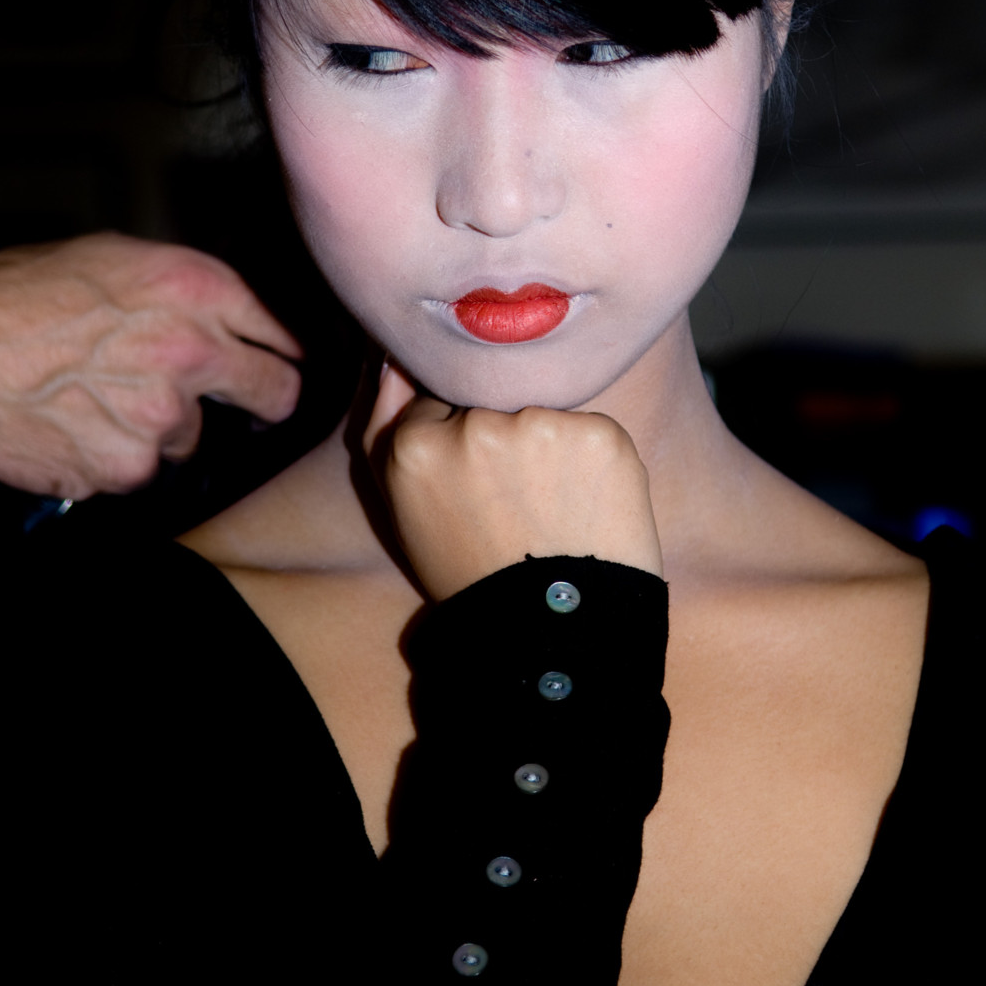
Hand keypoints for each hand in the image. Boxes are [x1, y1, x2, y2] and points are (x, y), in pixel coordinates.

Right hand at [0, 234, 301, 497]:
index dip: (283, 350)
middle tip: (249, 403)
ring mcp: (163, 418)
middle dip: (265, 399)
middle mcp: (191, 353)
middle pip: (276, 393)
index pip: (280, 330)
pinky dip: (116, 456)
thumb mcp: (112, 259)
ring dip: (161, 427)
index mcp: (193, 289)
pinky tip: (78, 426)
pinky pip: (141, 468)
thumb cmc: (14, 299)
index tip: (283, 361)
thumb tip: (222, 314)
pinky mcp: (128, 468)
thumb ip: (181, 290)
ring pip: (191, 436)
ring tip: (101, 399)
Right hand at [362, 362, 662, 600]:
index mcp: (417, 447)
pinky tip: (586, 504)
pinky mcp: (598, 435)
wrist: (554, 630)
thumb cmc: (473, 570)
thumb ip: (387, 423)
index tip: (477, 488)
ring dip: (548, 444)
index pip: (439, 402)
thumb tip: (394, 354)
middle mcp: (475, 428)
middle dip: (504, 437)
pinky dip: (592, 460)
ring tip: (552, 507)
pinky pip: (590, 428)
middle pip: (491, 399)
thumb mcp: (404, 506)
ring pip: (542, 408)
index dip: (461, 444)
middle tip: (519, 503)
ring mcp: (541, 427)